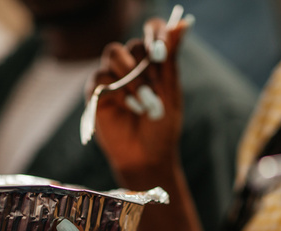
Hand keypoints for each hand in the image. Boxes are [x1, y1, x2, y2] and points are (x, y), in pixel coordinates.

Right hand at [90, 16, 190, 173]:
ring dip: (132, 79)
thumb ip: (171, 57)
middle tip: (154, 93)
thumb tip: (184, 22)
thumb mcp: (171, 91)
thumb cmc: (161, 127)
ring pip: (113, 54)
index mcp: (152, 61)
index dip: (156, 34)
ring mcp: (111, 78)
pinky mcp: (96, 93)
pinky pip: (101, 77)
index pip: (152, 30)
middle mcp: (130, 66)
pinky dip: (118, 91)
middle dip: (144, 69)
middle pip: (131, 44)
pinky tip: (131, 108)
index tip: (160, 54)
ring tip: (144, 104)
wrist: (147, 157)